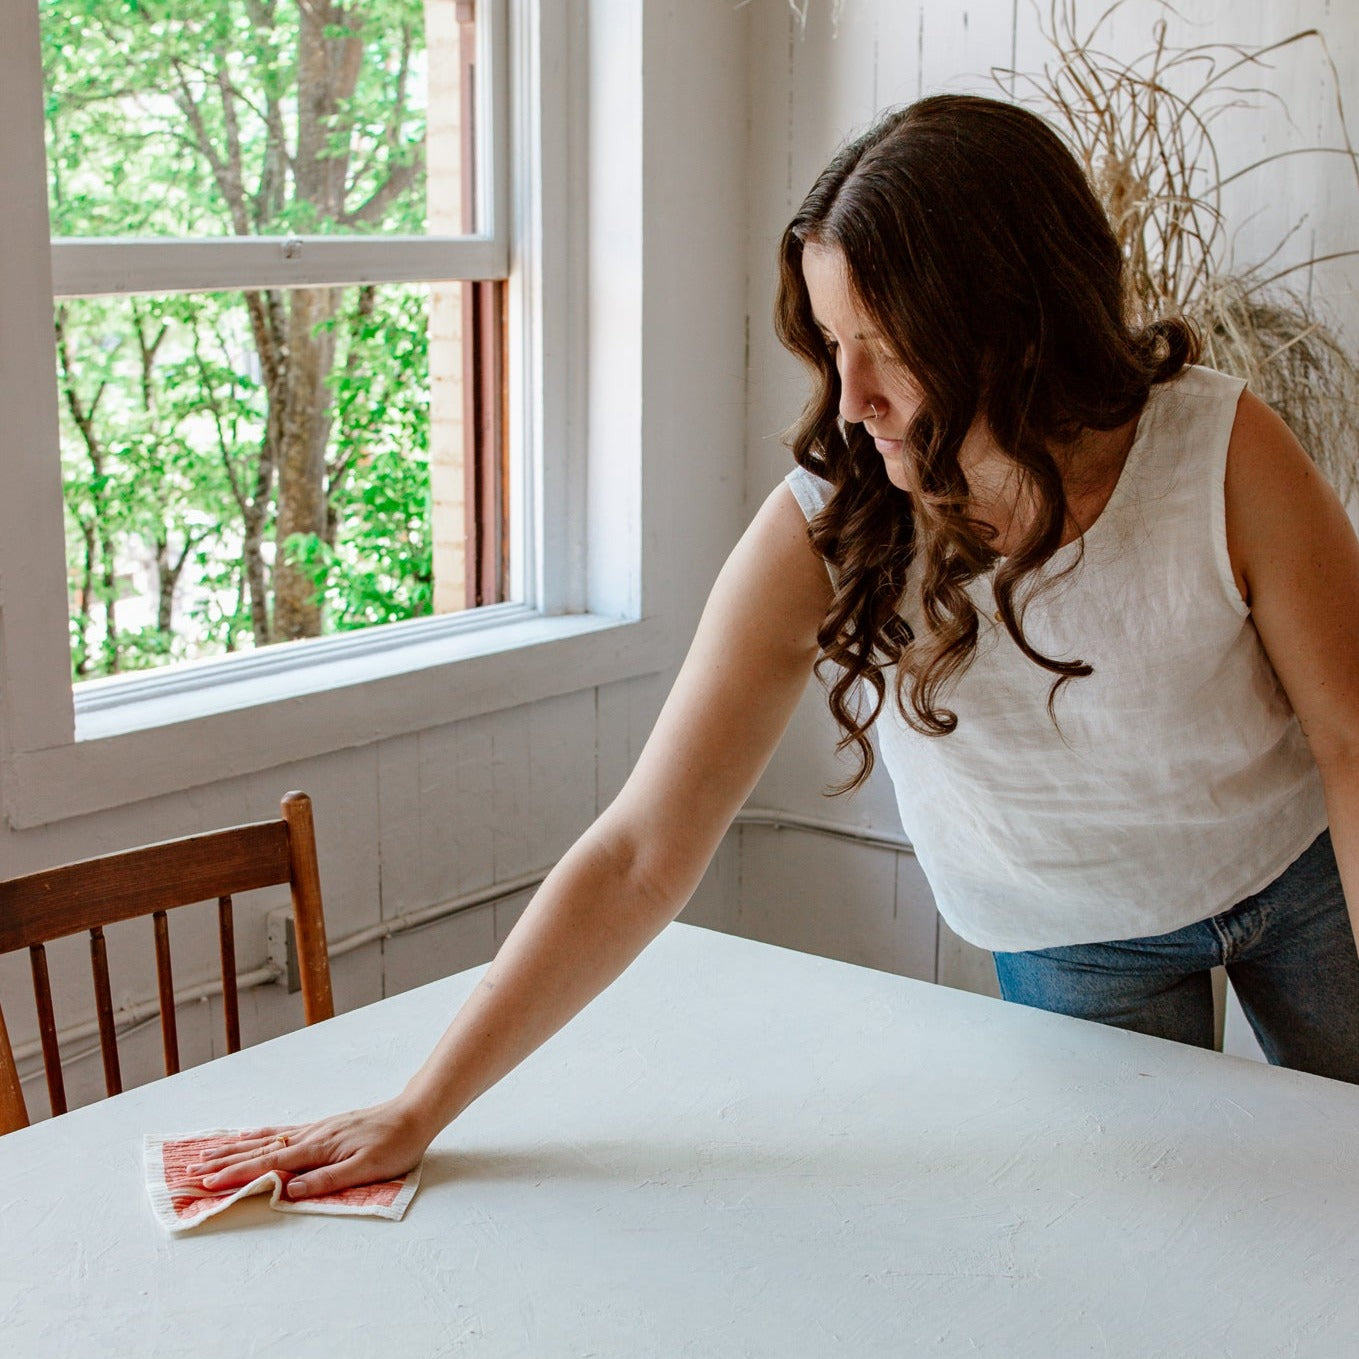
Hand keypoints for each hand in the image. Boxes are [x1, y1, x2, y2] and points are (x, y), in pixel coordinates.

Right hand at [188, 1097, 434, 1199]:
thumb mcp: (366, 1168)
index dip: (237, 1175)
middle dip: (224, 1161)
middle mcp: (311, 1135)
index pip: (269, 1164)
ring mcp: (315, 1129)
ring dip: (235, 1147)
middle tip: (190, 1170)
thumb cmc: (395, 1145)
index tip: (207, 1183)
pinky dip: (259, 1135)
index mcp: (319, 1148)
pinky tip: (249, 1136)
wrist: (414, 1114)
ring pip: (267, 1139)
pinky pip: (282, 1131)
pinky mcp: (323, 1127)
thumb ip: (327, 1180)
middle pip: (260, 1150)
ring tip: (206, 1151)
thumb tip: (288, 1189)